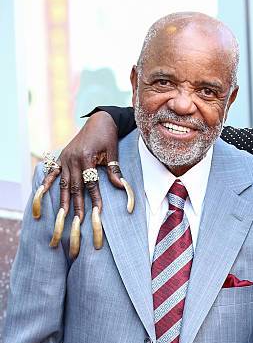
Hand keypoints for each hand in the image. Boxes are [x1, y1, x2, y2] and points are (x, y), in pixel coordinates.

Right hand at [36, 111, 133, 257]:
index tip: (98, 213)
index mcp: (86, 157)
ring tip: (63, 216)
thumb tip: (121, 187)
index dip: (94, 199)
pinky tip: (42, 194)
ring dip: (63, 200)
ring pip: (63, 183)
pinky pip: (52, 172)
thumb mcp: (113, 152)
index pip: (90, 183)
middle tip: (77, 222)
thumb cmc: (108, 136)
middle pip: (75, 187)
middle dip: (76, 206)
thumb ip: (114, 170)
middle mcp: (72, 159)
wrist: (99, 120)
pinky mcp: (62, 157)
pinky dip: (47, 183)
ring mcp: (65, 158)